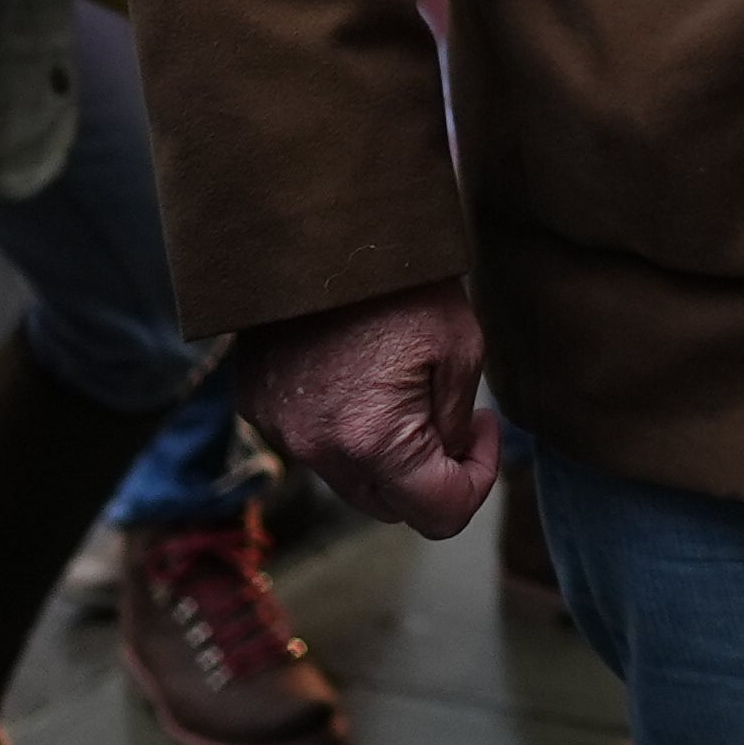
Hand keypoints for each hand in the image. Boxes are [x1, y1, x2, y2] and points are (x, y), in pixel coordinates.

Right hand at [231, 276, 499, 539]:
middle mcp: (317, 451)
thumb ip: (454, 425)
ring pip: (350, 477)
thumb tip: (446, 457)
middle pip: (390, 505)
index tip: (485, 429)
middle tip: (455, 416)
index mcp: (374, 442)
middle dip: (432, 473)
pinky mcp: (258, 406)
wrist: (324, 229)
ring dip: (386, 454)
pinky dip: (344, 427)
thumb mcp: (461, 350)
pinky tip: (359, 373)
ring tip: (407, 389)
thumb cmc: (404, 284)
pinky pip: (313, 441)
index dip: (477, 479)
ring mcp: (280, 431)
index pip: (439, 514)